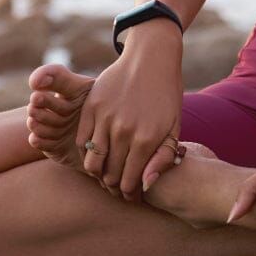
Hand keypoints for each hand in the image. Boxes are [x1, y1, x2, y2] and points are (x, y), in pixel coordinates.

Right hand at [77, 27, 182, 204]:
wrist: (151, 58)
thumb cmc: (167, 96)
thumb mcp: (174, 128)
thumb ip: (162, 159)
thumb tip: (144, 185)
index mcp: (146, 139)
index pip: (130, 183)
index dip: (130, 195)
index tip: (131, 197)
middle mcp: (123, 131)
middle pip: (110, 176)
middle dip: (115, 188)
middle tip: (118, 189)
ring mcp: (104, 118)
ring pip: (92, 162)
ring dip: (98, 174)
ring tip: (107, 174)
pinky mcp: (91, 106)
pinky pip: (82, 142)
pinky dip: (87, 154)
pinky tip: (97, 155)